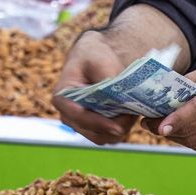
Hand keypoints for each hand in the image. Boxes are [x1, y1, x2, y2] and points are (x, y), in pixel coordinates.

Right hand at [51, 30, 137, 145]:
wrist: (96, 58)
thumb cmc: (94, 57)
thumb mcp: (100, 61)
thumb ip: (106, 79)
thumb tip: (118, 99)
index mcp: (62, 97)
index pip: (79, 116)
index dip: (99, 123)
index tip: (119, 126)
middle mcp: (68, 115)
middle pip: (93, 132)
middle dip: (115, 126)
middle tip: (133, 113)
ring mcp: (81, 124)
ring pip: (103, 137)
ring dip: (120, 127)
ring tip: (133, 110)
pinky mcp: (94, 127)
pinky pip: (109, 136)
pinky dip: (121, 127)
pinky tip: (129, 112)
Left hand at [150, 53, 195, 150]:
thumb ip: (185, 84)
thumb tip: (159, 98)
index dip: (177, 120)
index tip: (159, 127)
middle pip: (194, 128)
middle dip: (166, 128)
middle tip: (147, 122)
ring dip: (175, 136)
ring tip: (159, 127)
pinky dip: (188, 139)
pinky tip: (179, 131)